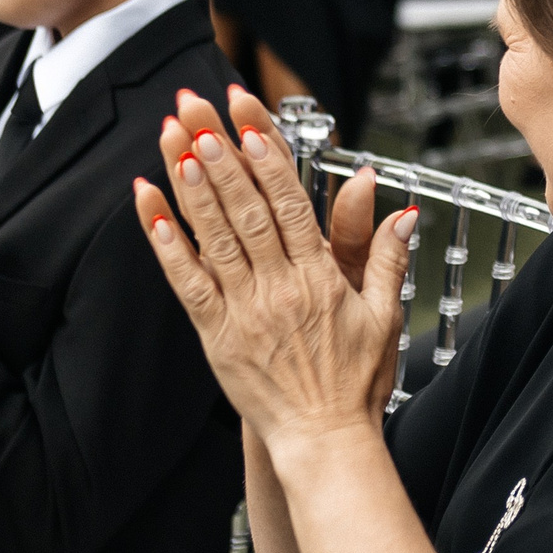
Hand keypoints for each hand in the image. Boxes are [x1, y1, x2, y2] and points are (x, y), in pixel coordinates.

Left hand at [133, 84, 416, 450]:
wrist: (324, 440)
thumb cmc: (355, 379)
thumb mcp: (385, 315)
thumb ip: (388, 257)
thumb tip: (402, 209)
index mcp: (322, 279)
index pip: (293, 207)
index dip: (269, 160)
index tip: (250, 121)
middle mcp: (281, 290)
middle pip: (248, 211)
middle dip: (223, 156)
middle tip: (200, 112)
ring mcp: (246, 312)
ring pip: (215, 240)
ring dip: (193, 189)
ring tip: (175, 142)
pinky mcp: (217, 336)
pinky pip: (188, 284)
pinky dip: (167, 246)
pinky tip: (150, 209)